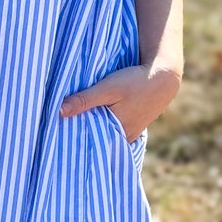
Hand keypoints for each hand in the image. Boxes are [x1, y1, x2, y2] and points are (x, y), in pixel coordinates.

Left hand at [59, 62, 181, 142]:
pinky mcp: (134, 127)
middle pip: (98, 141)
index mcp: (116, 131)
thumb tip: (59, 112)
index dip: (74, 139)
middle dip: (82, 137)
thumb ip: (84, 100)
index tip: (57, 136)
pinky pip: (116, 132)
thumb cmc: (135, 82)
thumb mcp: (108, 88)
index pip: (89, 142)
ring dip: (95, 132)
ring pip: (107, 137)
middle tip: (61, 134)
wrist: (164, 78)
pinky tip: (96, 122)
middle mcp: (124, 137)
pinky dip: (106, 129)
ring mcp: (131, 133)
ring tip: (74, 128)